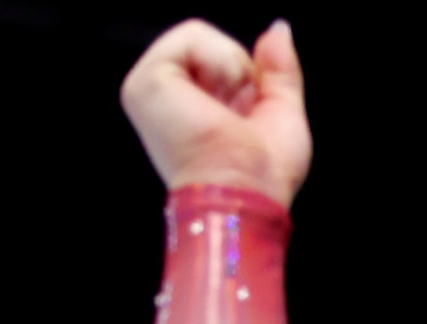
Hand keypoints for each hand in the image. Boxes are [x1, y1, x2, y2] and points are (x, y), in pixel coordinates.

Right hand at [119, 19, 310, 202]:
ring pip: (199, 36)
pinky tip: (217, 95)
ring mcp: (148, 86)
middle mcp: (165, 96)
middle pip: (211, 46)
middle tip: (239, 114)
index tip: (248, 116)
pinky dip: (220, 61)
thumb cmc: (264, 171)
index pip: (221, 61)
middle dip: (241, 74)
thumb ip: (279, 68)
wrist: (244, 192)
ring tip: (226, 107)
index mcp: (188, 106)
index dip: (248, 82)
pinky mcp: (145, 80)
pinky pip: (191, 36)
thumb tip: (279, 28)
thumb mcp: (281, 109)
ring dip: (232, 68)